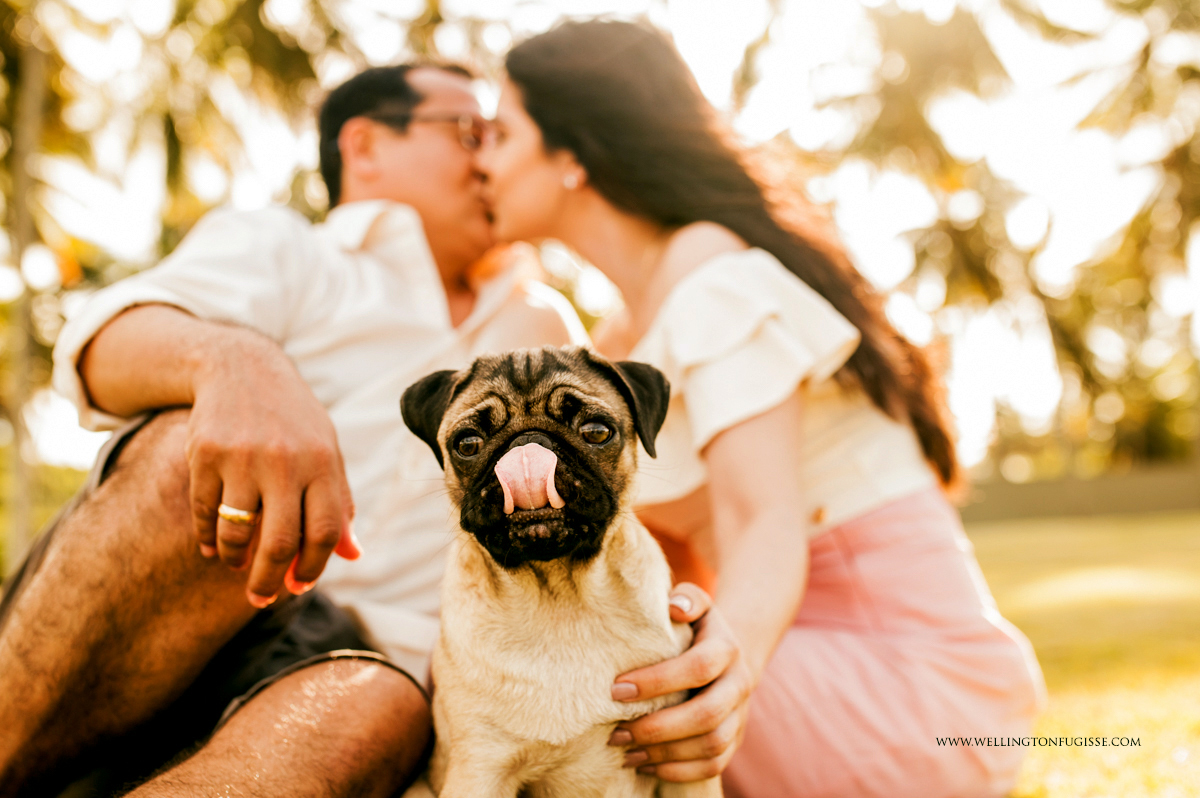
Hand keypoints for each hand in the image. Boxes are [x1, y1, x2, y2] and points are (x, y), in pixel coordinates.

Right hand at [186, 330, 359, 606]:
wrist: (243, 369)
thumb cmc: (294, 423)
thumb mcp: (326, 453)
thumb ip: (339, 503)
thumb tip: (353, 556)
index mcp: (323, 464)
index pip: (325, 533)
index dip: (313, 568)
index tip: (298, 587)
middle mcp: (286, 462)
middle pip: (279, 543)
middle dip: (269, 583)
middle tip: (261, 599)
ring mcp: (243, 458)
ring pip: (238, 533)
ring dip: (236, 562)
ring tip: (237, 566)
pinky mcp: (205, 454)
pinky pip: (205, 513)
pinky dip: (208, 538)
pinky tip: (212, 546)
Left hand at [608, 583, 754, 781]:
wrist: (734, 652)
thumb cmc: (698, 627)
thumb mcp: (696, 603)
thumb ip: (686, 598)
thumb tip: (673, 607)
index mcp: (727, 649)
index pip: (698, 667)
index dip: (658, 681)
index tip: (616, 690)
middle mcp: (739, 685)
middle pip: (707, 715)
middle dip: (658, 727)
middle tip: (616, 732)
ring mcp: (740, 716)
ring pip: (711, 745)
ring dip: (665, 754)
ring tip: (625, 752)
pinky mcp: (734, 740)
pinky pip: (713, 765)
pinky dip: (679, 772)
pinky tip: (645, 766)